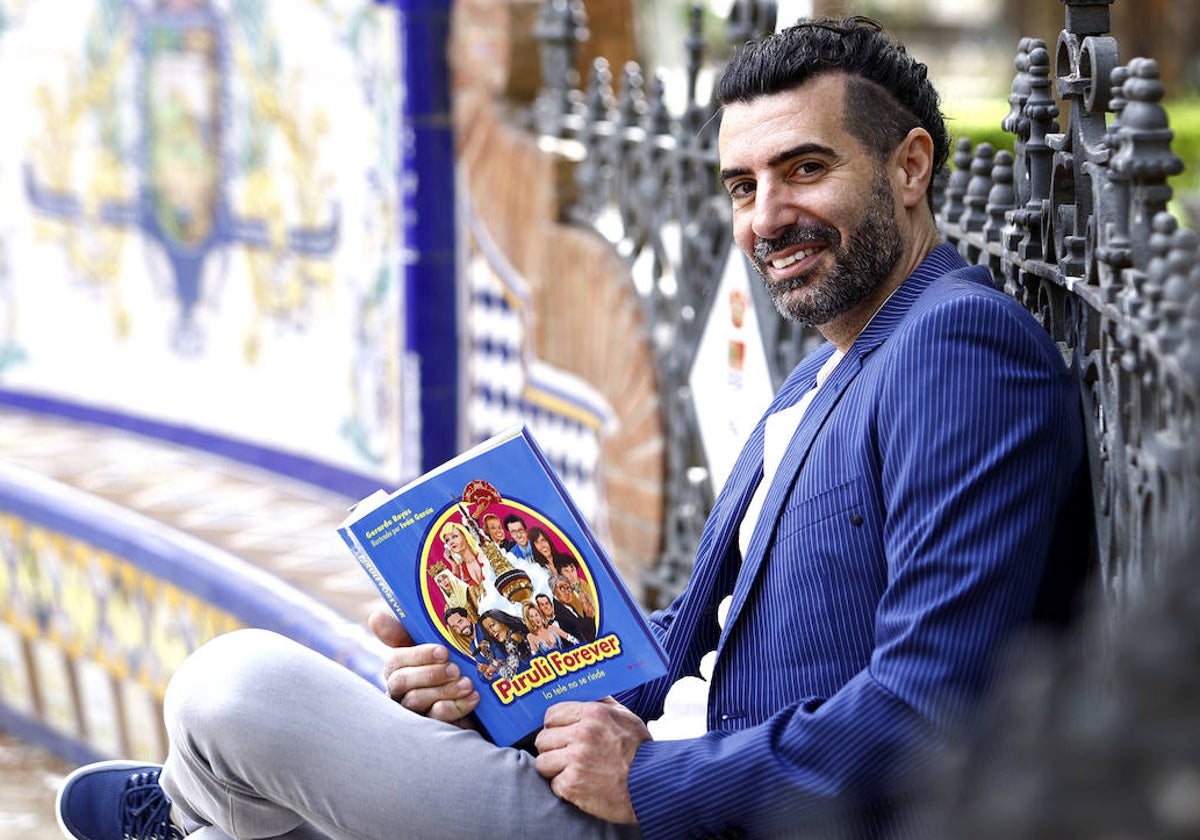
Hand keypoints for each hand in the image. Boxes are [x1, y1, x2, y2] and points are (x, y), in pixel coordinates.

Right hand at [367, 610, 479, 725]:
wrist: (476, 694)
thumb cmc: (446, 665)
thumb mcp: (431, 645)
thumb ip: (403, 632)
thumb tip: (375, 617)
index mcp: (397, 669)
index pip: (395, 661)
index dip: (418, 655)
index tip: (443, 651)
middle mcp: (398, 691)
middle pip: (401, 682)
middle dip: (430, 674)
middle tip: (455, 669)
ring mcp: (412, 712)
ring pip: (416, 701)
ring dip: (445, 690)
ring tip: (468, 684)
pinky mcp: (429, 728)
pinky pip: (435, 720)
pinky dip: (455, 707)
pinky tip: (472, 698)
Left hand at [534, 697, 649, 823]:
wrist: (652, 784)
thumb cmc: (640, 751)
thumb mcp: (625, 716)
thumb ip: (602, 703)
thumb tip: (584, 693)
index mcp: (592, 714)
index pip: (551, 714)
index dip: (554, 725)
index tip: (561, 734)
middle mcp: (581, 735)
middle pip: (543, 739)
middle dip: (553, 748)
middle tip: (567, 755)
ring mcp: (575, 761)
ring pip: (543, 762)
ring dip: (555, 768)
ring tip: (572, 771)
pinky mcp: (573, 785)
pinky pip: (553, 784)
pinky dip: (565, 787)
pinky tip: (580, 785)